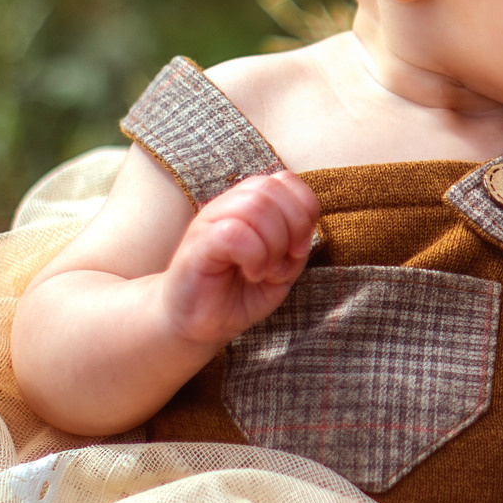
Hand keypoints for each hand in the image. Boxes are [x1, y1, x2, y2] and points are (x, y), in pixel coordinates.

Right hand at [158, 170, 318, 347]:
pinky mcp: (197, 245)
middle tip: (284, 262)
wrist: (200, 323)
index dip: (304, 209)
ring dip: (274, 244)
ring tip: (266, 270)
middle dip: (293, 227)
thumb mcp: (281, 267)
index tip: (300, 248)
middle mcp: (228, 206)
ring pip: (255, 205)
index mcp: (249, 205)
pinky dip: (255, 256)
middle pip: (271, 188)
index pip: (284, 180)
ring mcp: (209, 222)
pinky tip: (253, 273)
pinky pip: (234, 232)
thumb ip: (296, 244)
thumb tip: (305, 230)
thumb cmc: (240, 292)